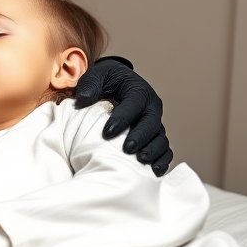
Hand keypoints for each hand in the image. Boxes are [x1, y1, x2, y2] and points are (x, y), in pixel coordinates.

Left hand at [74, 57, 172, 175]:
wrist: (115, 85)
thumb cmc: (106, 81)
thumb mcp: (97, 75)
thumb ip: (90, 84)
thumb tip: (83, 100)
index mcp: (139, 91)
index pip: (134, 104)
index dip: (123, 118)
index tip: (107, 132)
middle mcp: (151, 108)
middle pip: (151, 123)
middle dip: (140, 137)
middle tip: (127, 149)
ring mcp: (154, 124)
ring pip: (160, 138)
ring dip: (153, 150)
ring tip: (142, 161)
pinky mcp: (154, 137)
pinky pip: (164, 149)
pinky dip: (162, 160)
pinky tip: (153, 171)